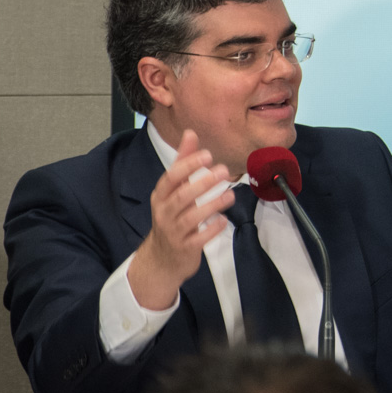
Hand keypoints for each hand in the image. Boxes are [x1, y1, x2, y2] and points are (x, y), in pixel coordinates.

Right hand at [125, 130, 233, 311]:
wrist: (161, 259)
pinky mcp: (185, 248)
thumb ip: (183, 162)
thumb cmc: (171, 217)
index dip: (188, 165)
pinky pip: (199, 238)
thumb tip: (190, 133)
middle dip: (202, 183)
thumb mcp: (173, 190)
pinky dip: (212, 229)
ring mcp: (174, 232)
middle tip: (224, 171)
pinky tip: (223, 220)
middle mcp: (164, 212)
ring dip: (212, 204)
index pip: (171, 177)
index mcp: (161, 196)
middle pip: (182, 196)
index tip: (208, 155)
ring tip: (230, 194)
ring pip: (191, 217)